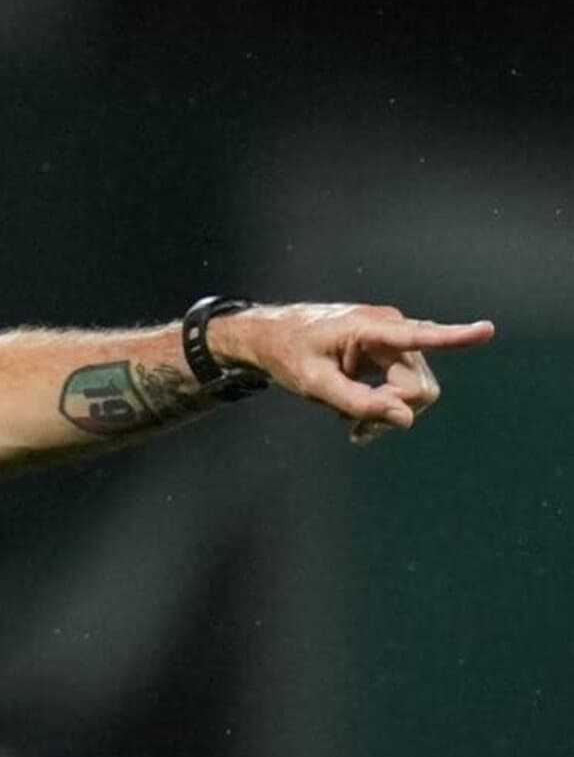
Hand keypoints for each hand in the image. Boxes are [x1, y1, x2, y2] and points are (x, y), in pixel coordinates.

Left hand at [209, 304, 495, 443]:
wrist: (268, 338)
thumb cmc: (287, 353)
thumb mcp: (315, 384)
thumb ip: (358, 402)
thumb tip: (406, 419)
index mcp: (369, 328)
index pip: (418, 335)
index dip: (456, 336)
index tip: (488, 330)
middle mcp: (390, 330)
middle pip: (419, 386)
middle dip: (394, 410)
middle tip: (355, 429)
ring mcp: (394, 343)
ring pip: (416, 392)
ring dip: (388, 413)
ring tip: (352, 425)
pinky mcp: (391, 355)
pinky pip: (405, 390)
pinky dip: (386, 408)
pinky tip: (358, 422)